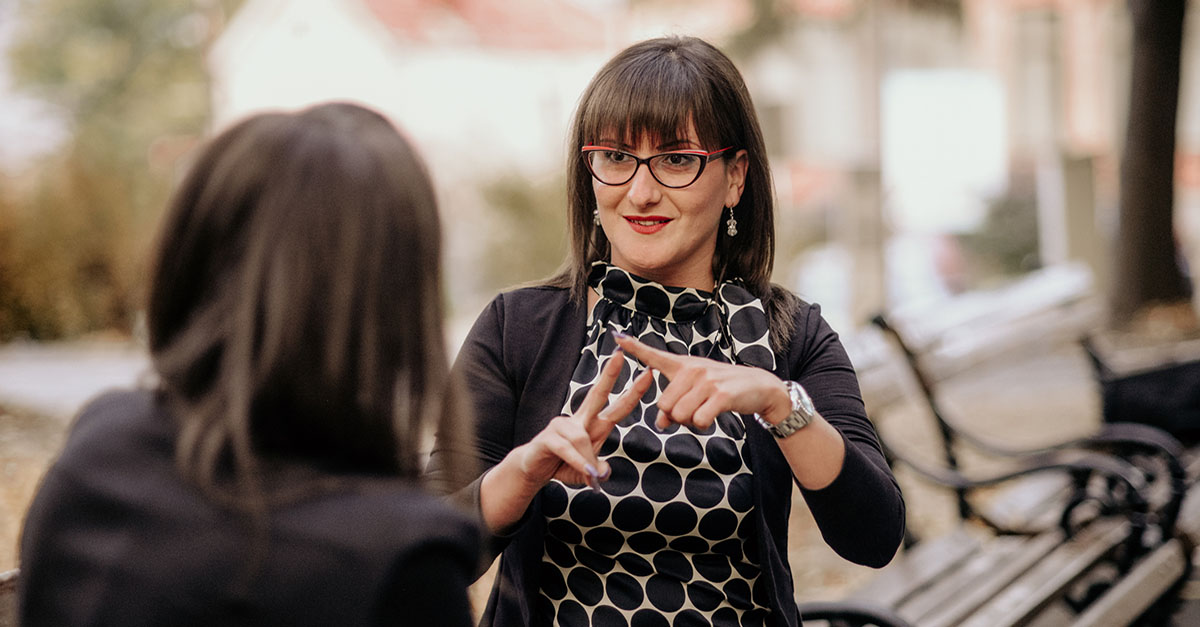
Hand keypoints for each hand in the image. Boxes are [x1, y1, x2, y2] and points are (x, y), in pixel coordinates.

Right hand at [511, 350, 653, 489]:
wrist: (533, 470)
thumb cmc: (561, 464)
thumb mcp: (586, 472)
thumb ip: (597, 470)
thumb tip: (603, 471)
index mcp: (594, 425)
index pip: (618, 407)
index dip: (633, 393)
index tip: (648, 375)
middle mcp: (579, 420)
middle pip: (597, 394)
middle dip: (609, 374)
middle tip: (620, 356)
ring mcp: (562, 426)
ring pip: (581, 437)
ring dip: (588, 459)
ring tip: (591, 474)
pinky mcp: (548, 437)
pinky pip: (567, 448)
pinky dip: (578, 461)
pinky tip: (586, 470)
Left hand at [613, 332, 789, 430]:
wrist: (758, 387)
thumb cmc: (721, 390)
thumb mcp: (695, 393)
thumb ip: (673, 406)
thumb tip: (660, 423)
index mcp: (683, 366)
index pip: (654, 356)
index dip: (634, 348)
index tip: (617, 336)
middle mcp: (692, 369)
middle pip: (664, 405)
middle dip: (676, 416)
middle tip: (694, 409)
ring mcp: (707, 381)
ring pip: (680, 416)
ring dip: (691, 422)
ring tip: (705, 411)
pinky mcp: (721, 394)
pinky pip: (699, 420)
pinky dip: (703, 425)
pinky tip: (713, 416)